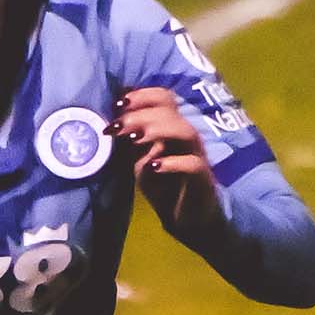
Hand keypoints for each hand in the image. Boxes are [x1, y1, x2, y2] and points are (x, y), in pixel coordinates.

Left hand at [109, 87, 221, 236]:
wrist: (184, 218)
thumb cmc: (161, 184)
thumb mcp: (138, 159)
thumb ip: (130, 140)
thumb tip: (111, 120)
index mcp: (172, 126)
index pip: (163, 97)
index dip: (141, 96)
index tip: (117, 105)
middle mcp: (186, 135)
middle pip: (170, 110)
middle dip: (140, 113)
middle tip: (118, 126)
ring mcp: (196, 155)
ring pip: (184, 131)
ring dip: (157, 130)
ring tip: (134, 140)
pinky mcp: (202, 178)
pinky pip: (192, 164)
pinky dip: (171, 163)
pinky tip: (153, 167)